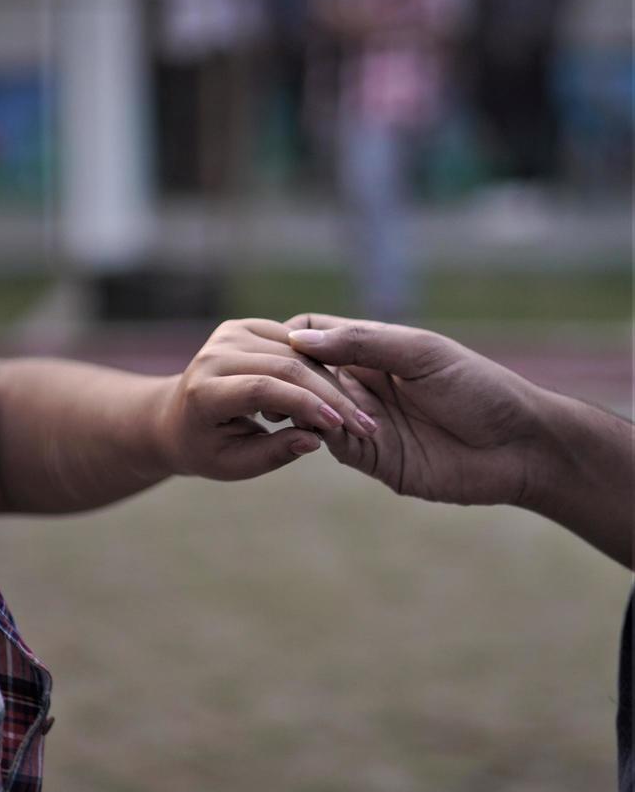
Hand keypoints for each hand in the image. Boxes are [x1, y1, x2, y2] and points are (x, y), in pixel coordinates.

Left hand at [156, 318, 377, 480]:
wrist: (176, 417)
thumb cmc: (207, 449)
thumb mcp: (235, 465)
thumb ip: (274, 453)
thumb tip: (315, 439)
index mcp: (203, 391)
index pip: (260, 389)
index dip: (303, 405)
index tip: (340, 426)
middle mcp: (213, 355)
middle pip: (283, 366)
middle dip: (328, 395)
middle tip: (364, 424)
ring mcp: (229, 335)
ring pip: (295, 353)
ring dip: (331, 382)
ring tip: (358, 413)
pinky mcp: (245, 327)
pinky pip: (294, 344)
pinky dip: (319, 368)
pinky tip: (340, 394)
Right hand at [286, 315, 544, 505]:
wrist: (518, 446)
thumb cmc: (480, 388)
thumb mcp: (421, 354)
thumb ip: (363, 343)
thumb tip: (299, 340)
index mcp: (373, 348)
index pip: (314, 335)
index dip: (290, 339)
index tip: (275, 348)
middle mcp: (362, 382)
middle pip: (304, 373)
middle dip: (287, 376)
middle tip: (275, 384)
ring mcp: (364, 420)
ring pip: (311, 409)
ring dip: (301, 407)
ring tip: (291, 406)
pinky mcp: (372, 457)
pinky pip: (333, 443)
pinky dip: (319, 435)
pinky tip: (316, 428)